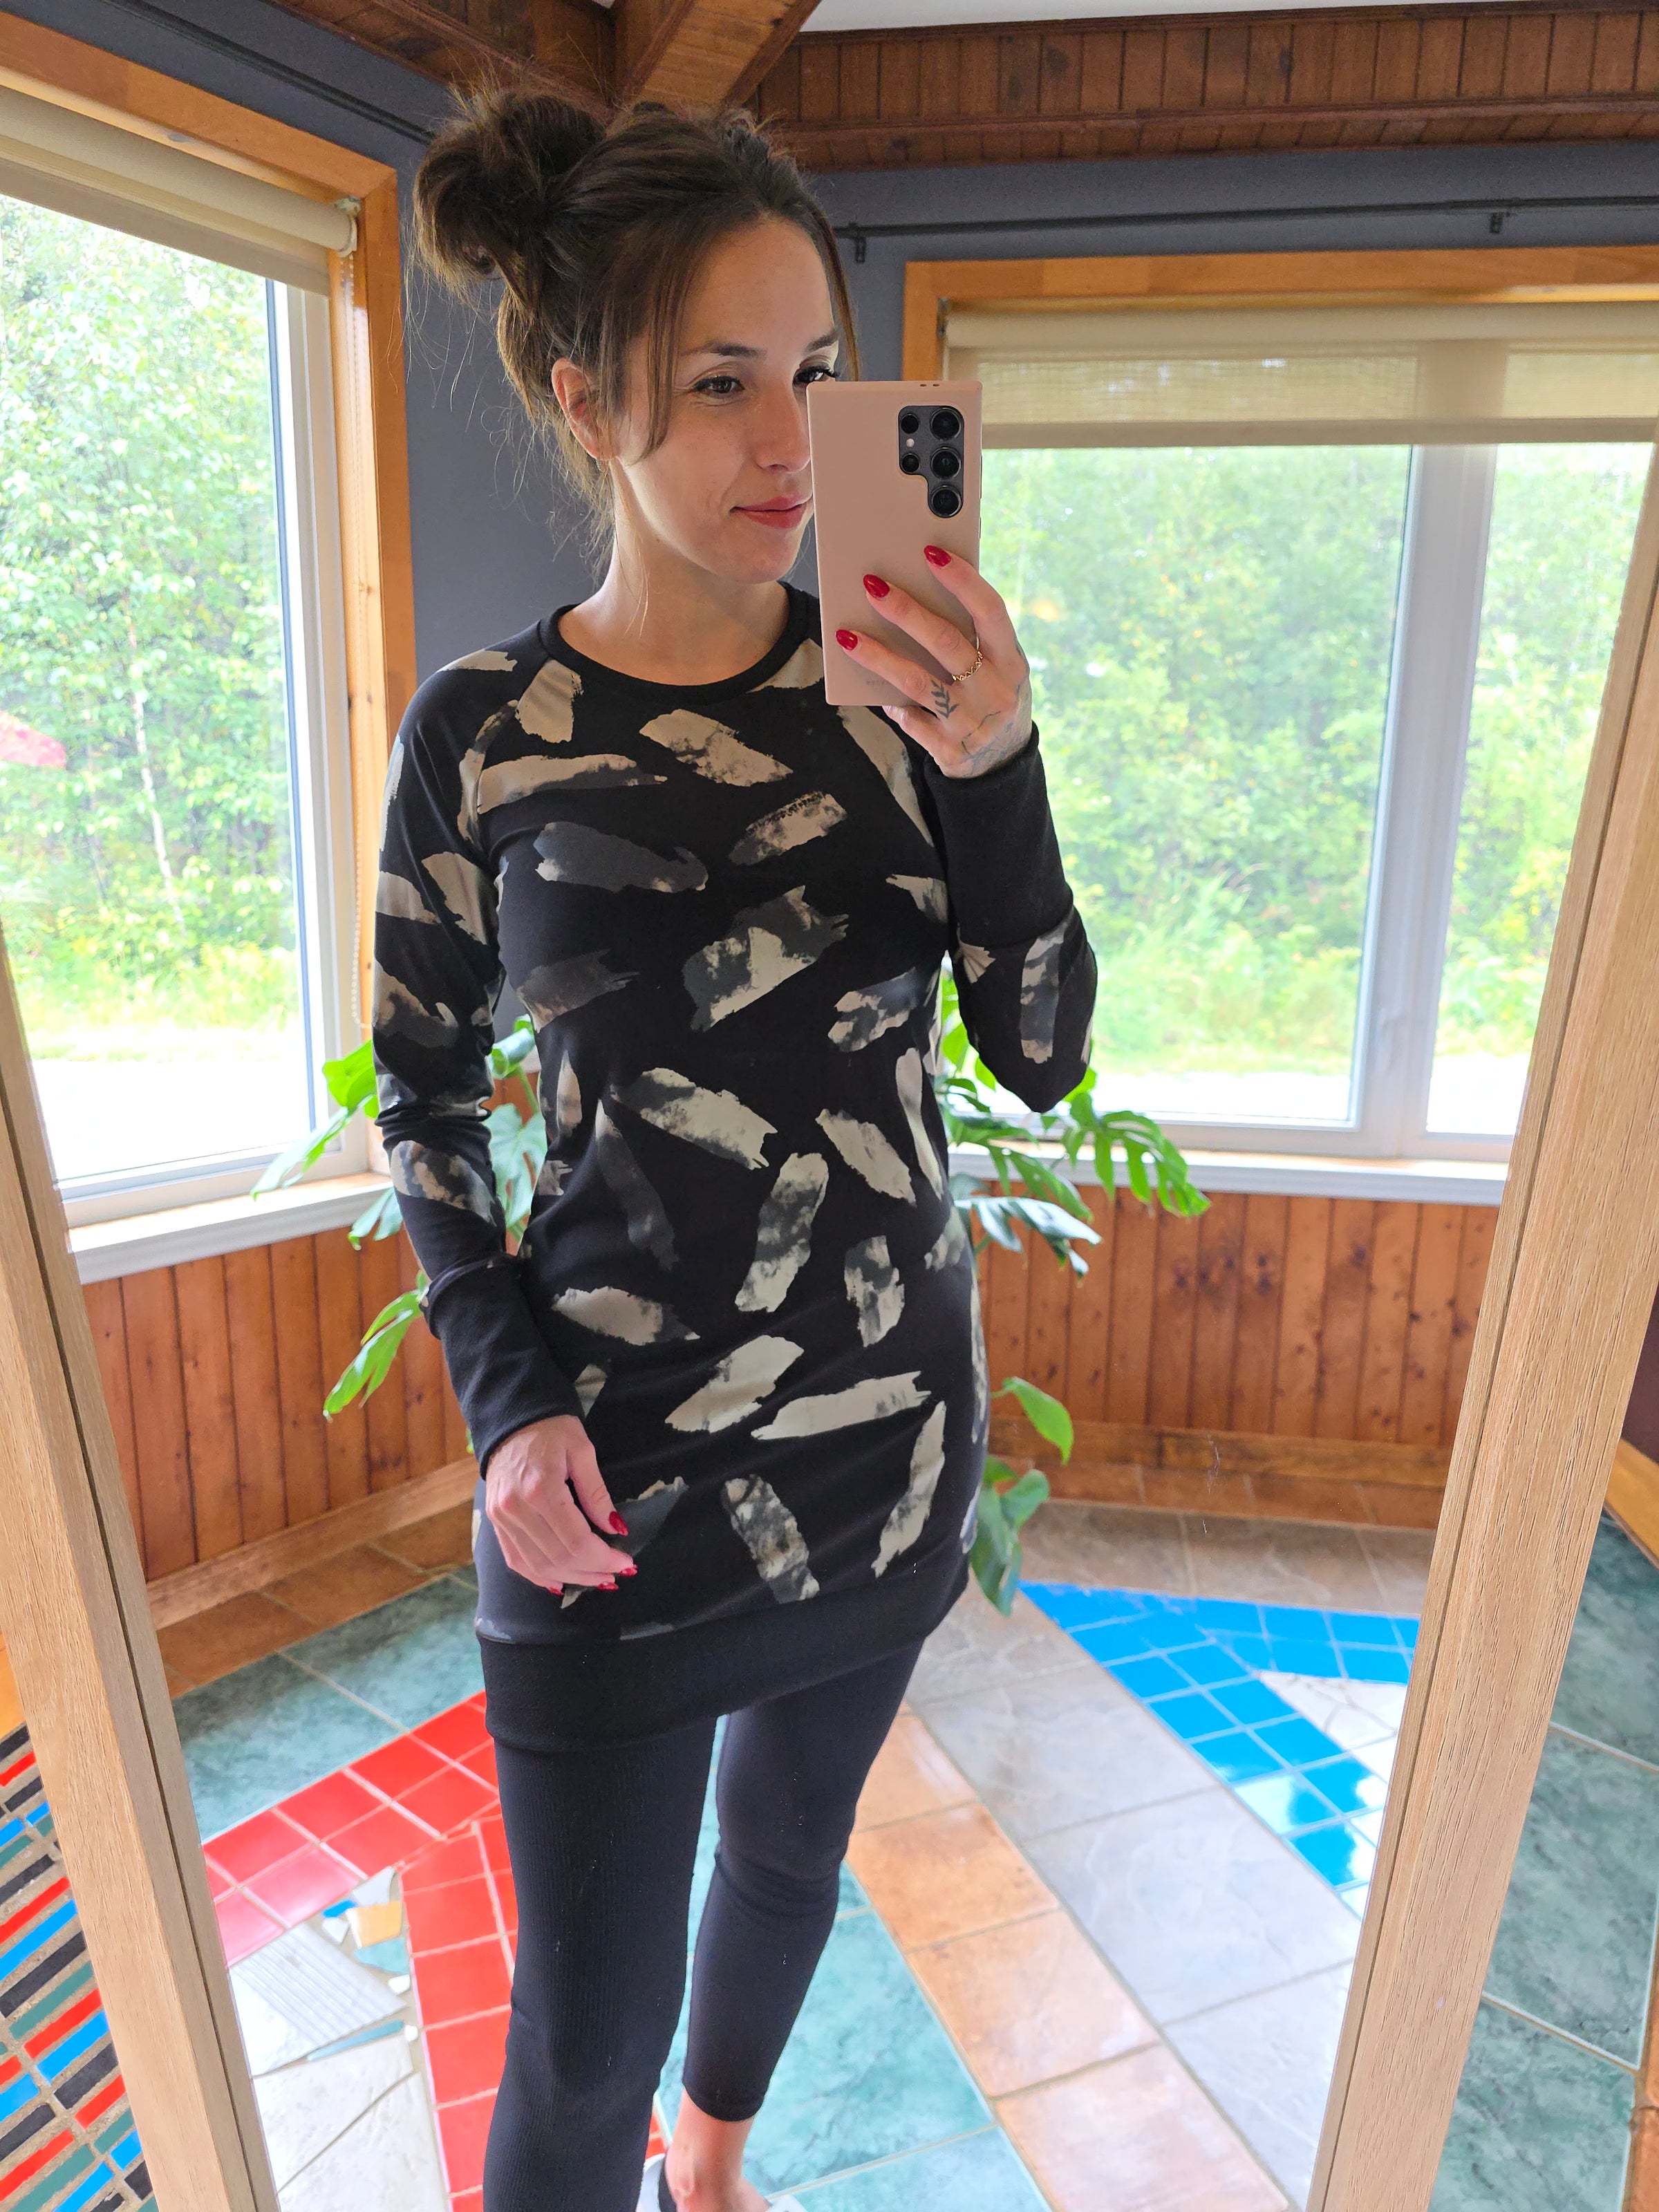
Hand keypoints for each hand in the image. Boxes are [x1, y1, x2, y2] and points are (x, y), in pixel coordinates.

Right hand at [484, 1414, 635, 1593]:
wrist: (509, 1420)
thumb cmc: (550, 1429)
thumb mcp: (582, 1451)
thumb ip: (597, 1493)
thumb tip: (616, 1530)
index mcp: (541, 1488)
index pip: (576, 1541)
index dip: (604, 1558)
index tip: (626, 1561)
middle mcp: (516, 1509)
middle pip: (558, 1558)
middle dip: (591, 1572)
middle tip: (615, 1574)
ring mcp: (501, 1519)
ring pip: (537, 1566)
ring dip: (570, 1578)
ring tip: (596, 1579)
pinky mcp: (494, 1523)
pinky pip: (516, 1560)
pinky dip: (540, 1576)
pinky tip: (561, 1581)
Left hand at [835, 546, 1032, 779]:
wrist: (1002, 764)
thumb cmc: (990, 695)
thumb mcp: (998, 667)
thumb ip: (972, 638)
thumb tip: (915, 594)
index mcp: (1012, 661)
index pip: (990, 611)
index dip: (962, 580)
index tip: (931, 551)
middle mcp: (996, 691)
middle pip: (946, 642)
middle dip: (906, 610)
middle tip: (872, 585)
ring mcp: (972, 723)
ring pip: (917, 682)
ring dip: (879, 656)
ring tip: (847, 635)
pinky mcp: (950, 750)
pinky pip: (910, 721)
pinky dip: (891, 704)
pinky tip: (872, 690)